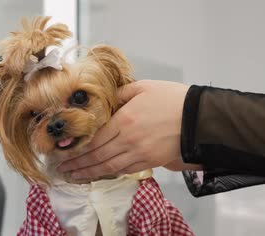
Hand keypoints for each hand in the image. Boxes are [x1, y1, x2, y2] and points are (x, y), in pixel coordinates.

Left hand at [57, 80, 188, 178]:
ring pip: (109, 167)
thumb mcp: (143, 88)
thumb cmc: (173, 100)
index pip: (94, 139)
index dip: (78, 150)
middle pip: (98, 156)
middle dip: (78, 165)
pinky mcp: (151, 160)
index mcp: (124, 120)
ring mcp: (140, 152)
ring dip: (90, 173)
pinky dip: (110, 173)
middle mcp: (129, 139)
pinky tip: (100, 173)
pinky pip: (125, 169)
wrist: (200, 118)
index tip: (64, 154)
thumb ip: (120, 94)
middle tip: (63, 170)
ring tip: (76, 176)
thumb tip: (105, 100)